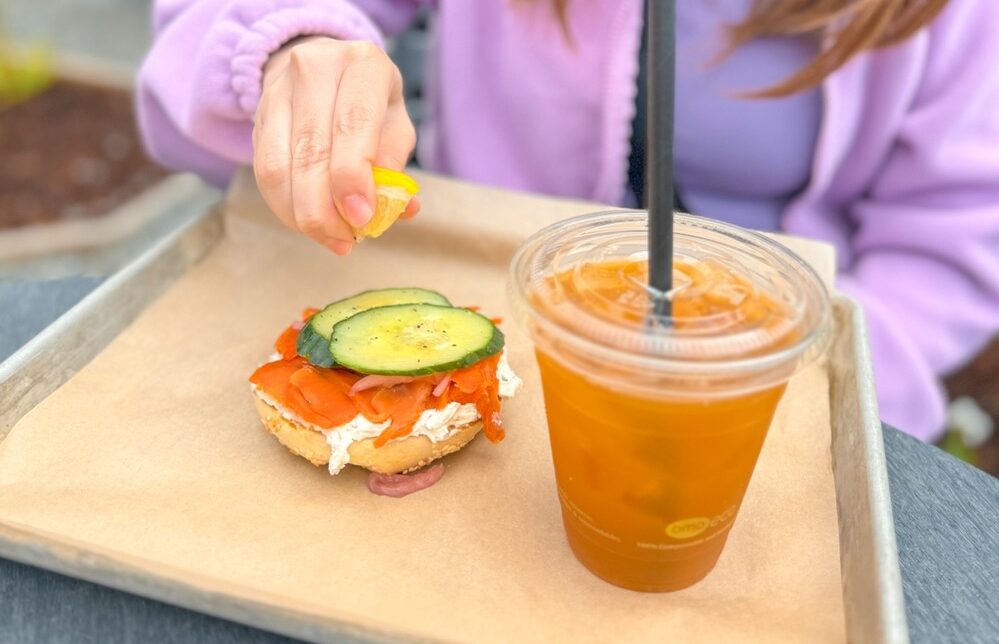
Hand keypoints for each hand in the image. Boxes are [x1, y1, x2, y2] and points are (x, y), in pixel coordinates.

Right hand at [252, 37, 418, 254]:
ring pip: (280, 166)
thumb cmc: (369, 103)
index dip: (353, 177)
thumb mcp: (394, 122)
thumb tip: (401, 210)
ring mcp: (279, 90)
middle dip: (326, 208)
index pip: (353, 123)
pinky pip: (264, 172)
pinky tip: (307, 224)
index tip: (361, 217)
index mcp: (363, 64)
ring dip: (304, 214)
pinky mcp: (257, 116)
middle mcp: (315, 68)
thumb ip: (395, 164)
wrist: (323, 67)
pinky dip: (285, 208)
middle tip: (347, 239)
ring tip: (331, 237)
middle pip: (311, 150)